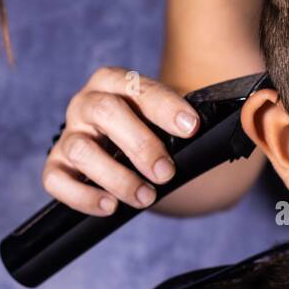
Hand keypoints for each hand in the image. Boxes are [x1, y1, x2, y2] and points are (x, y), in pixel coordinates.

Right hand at [42, 67, 199, 215]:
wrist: (125, 148)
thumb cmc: (148, 129)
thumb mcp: (166, 118)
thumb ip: (186, 122)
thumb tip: (232, 128)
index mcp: (114, 82)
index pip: (136, 86)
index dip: (164, 107)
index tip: (191, 128)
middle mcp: (86, 104)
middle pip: (104, 112)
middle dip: (140, 144)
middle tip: (166, 172)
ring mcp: (69, 135)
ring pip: (81, 149)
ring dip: (116, 176)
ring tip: (146, 197)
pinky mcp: (55, 167)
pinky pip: (56, 181)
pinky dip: (82, 196)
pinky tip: (110, 206)